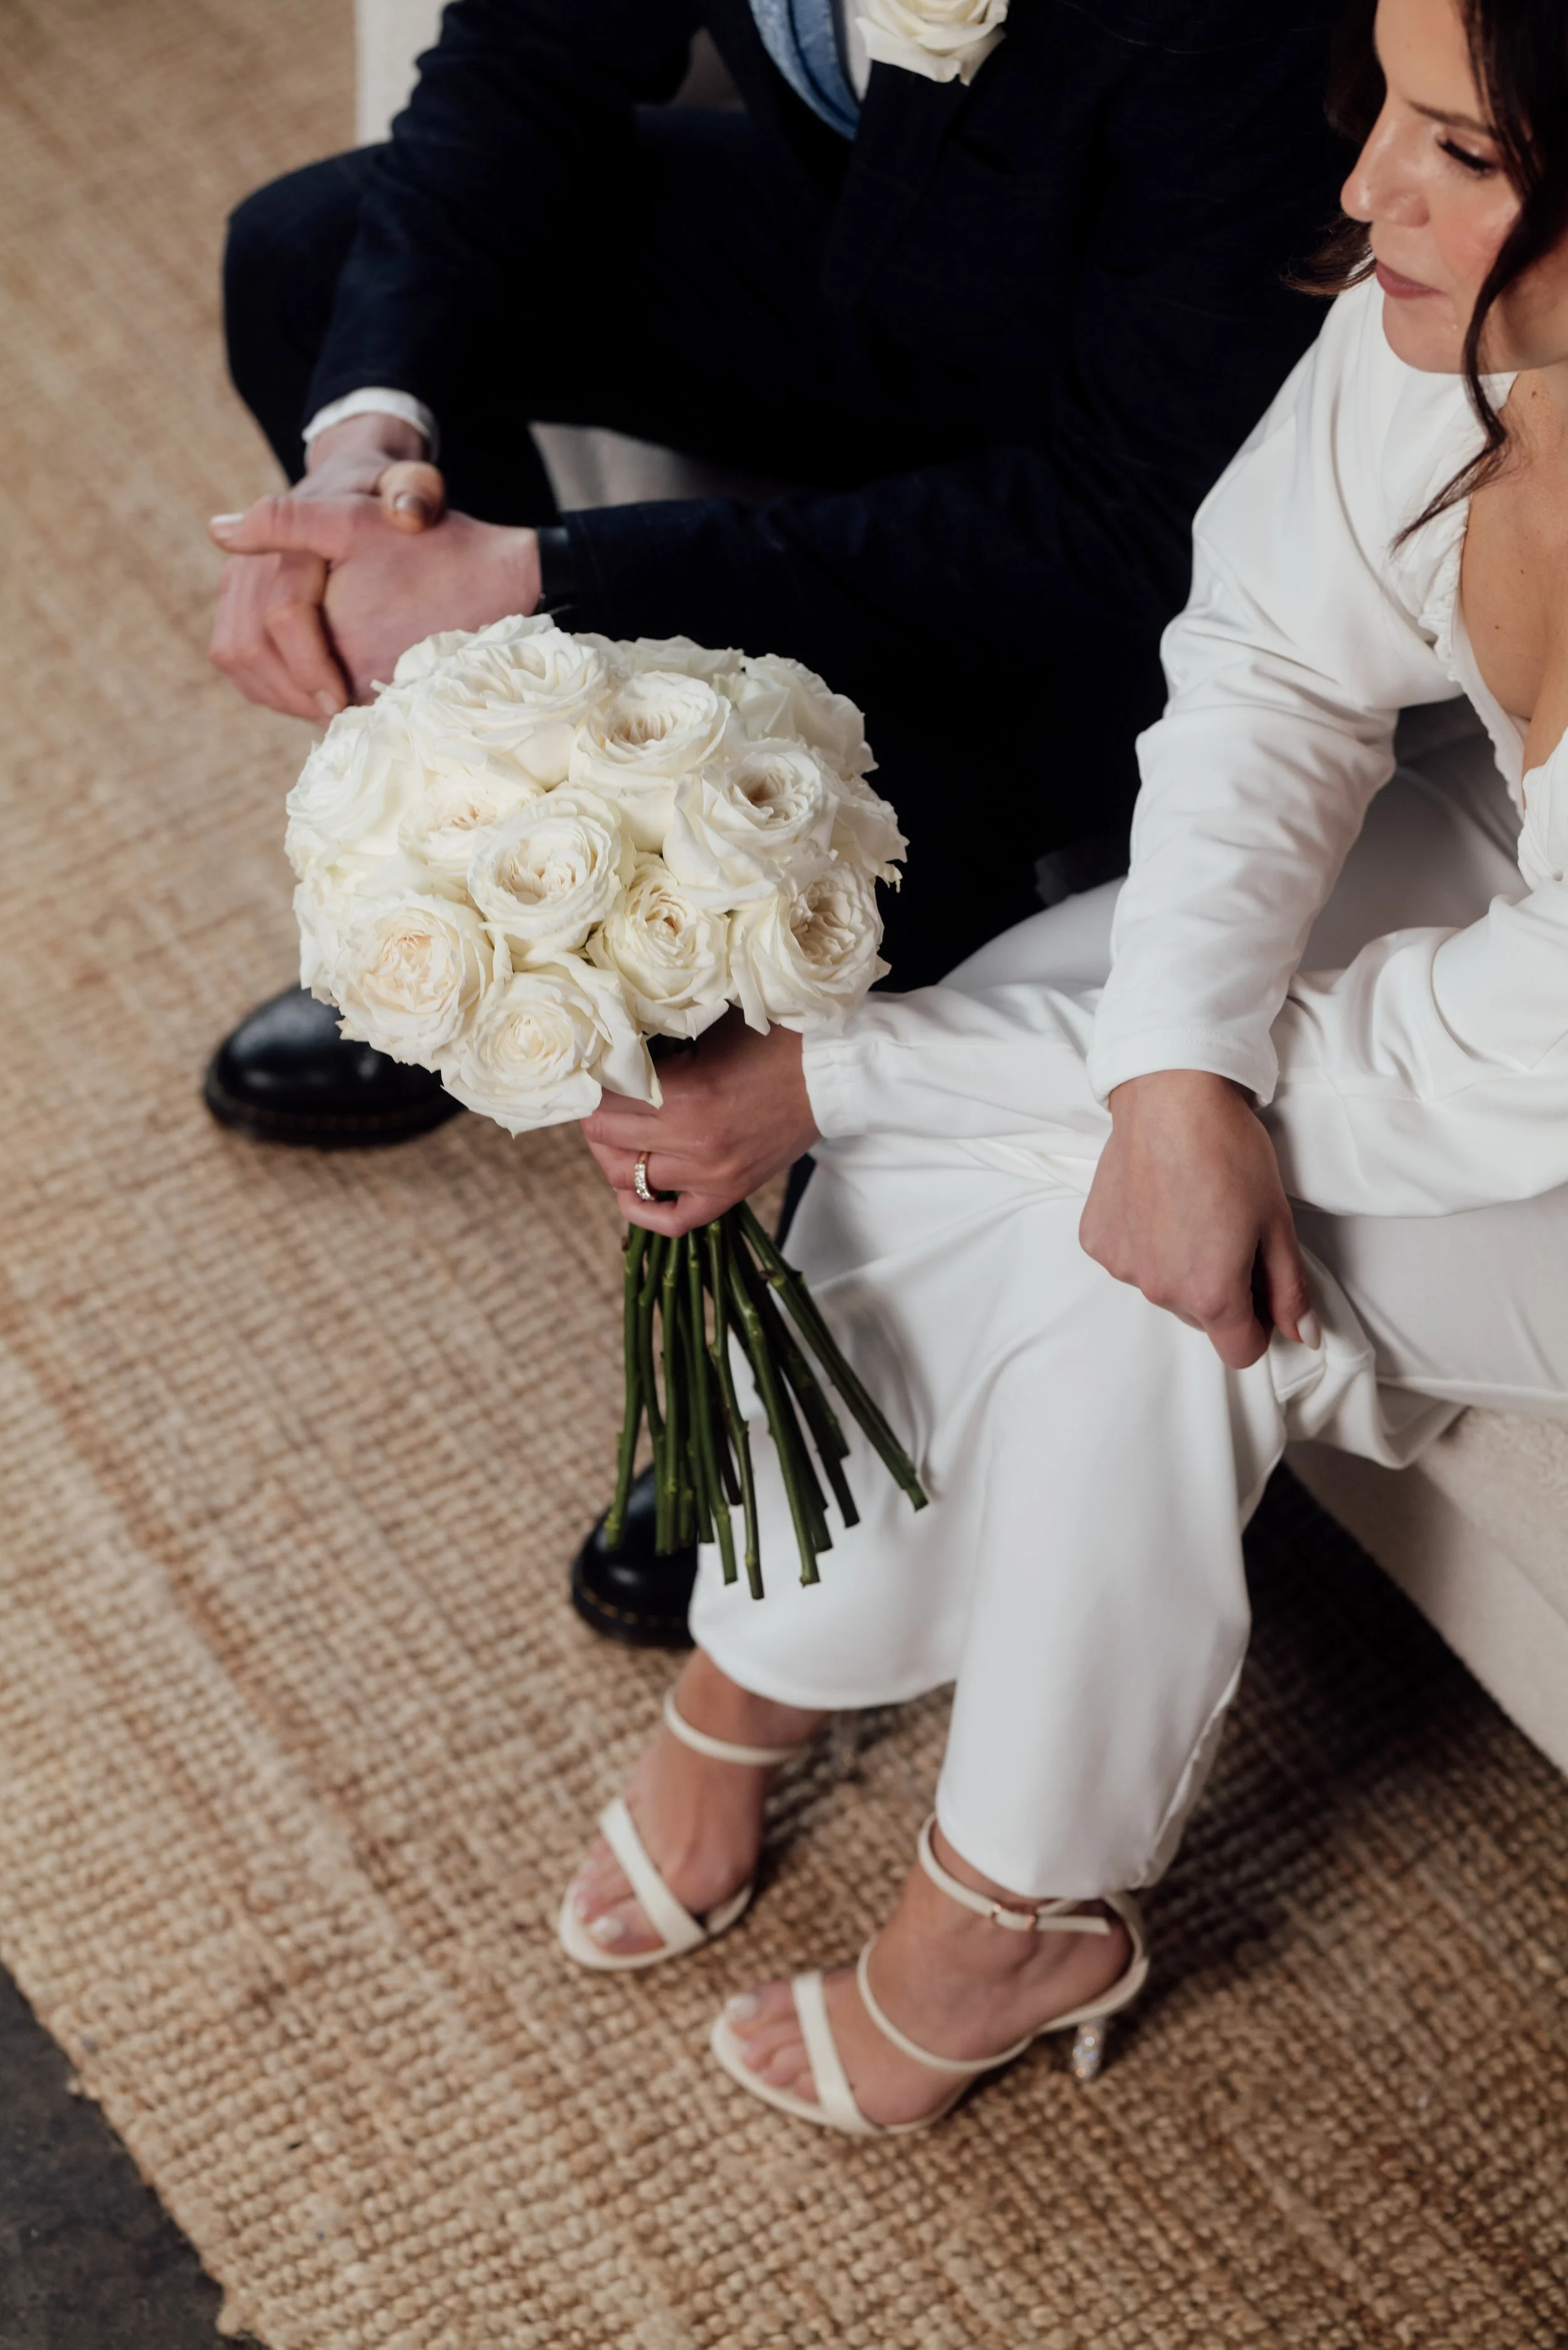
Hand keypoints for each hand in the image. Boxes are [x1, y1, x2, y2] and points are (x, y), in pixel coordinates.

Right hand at [207, 414, 539, 716]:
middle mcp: (254, 555)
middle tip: (337, 721)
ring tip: (324, 718)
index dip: (310, 665)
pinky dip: (266, 686)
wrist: (354, 478)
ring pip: (234, 653)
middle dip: (292, 692)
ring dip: (277, 695)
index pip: (284, 612)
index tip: (341, 701)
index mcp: (295, 532)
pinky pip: (234, 656)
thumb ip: (417, 490)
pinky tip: (307, 702)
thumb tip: (406, 513)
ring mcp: (238, 577)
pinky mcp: (235, 597)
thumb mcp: (415, 484)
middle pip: (249, 643)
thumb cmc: (391, 492)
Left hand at [581, 1014, 821, 1236]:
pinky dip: (643, 1211)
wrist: (830, 1069)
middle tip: (601, 1102)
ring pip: (628, 1182)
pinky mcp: (731, 1193)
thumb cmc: (769, 1038)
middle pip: (606, 1142)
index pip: (602, 1103)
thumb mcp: (703, 1031)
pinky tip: (635, 1191)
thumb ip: (655, 1051)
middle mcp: (693, 1143)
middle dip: (596, 1120)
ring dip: (616, 1156)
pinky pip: (672, 1221)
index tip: (592, 1075)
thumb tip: (605, 1059)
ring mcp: (712, 1175)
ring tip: (622, 1136)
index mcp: (684, 1095)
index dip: (589, 1087)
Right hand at [1079, 1070, 1316, 1369]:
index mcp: (1212, 1293)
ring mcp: (1123, 1267)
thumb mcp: (1277, 1222)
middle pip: (1201, 1319)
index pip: (1240, 1351)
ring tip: (1189, 1208)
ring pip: (1163, 1288)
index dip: (1260, 1323)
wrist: (1171, 1096)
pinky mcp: (1097, 1241)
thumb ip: (1290, 1290)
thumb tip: (1304, 1335)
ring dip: (1178, 1265)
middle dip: (1218, 1289)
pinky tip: (1155, 1200)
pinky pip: (1129, 1260)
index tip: (1261, 1285)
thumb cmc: (1230, 1152)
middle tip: (1228, 1231)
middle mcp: (1161, 1291)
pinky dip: (1144, 1242)